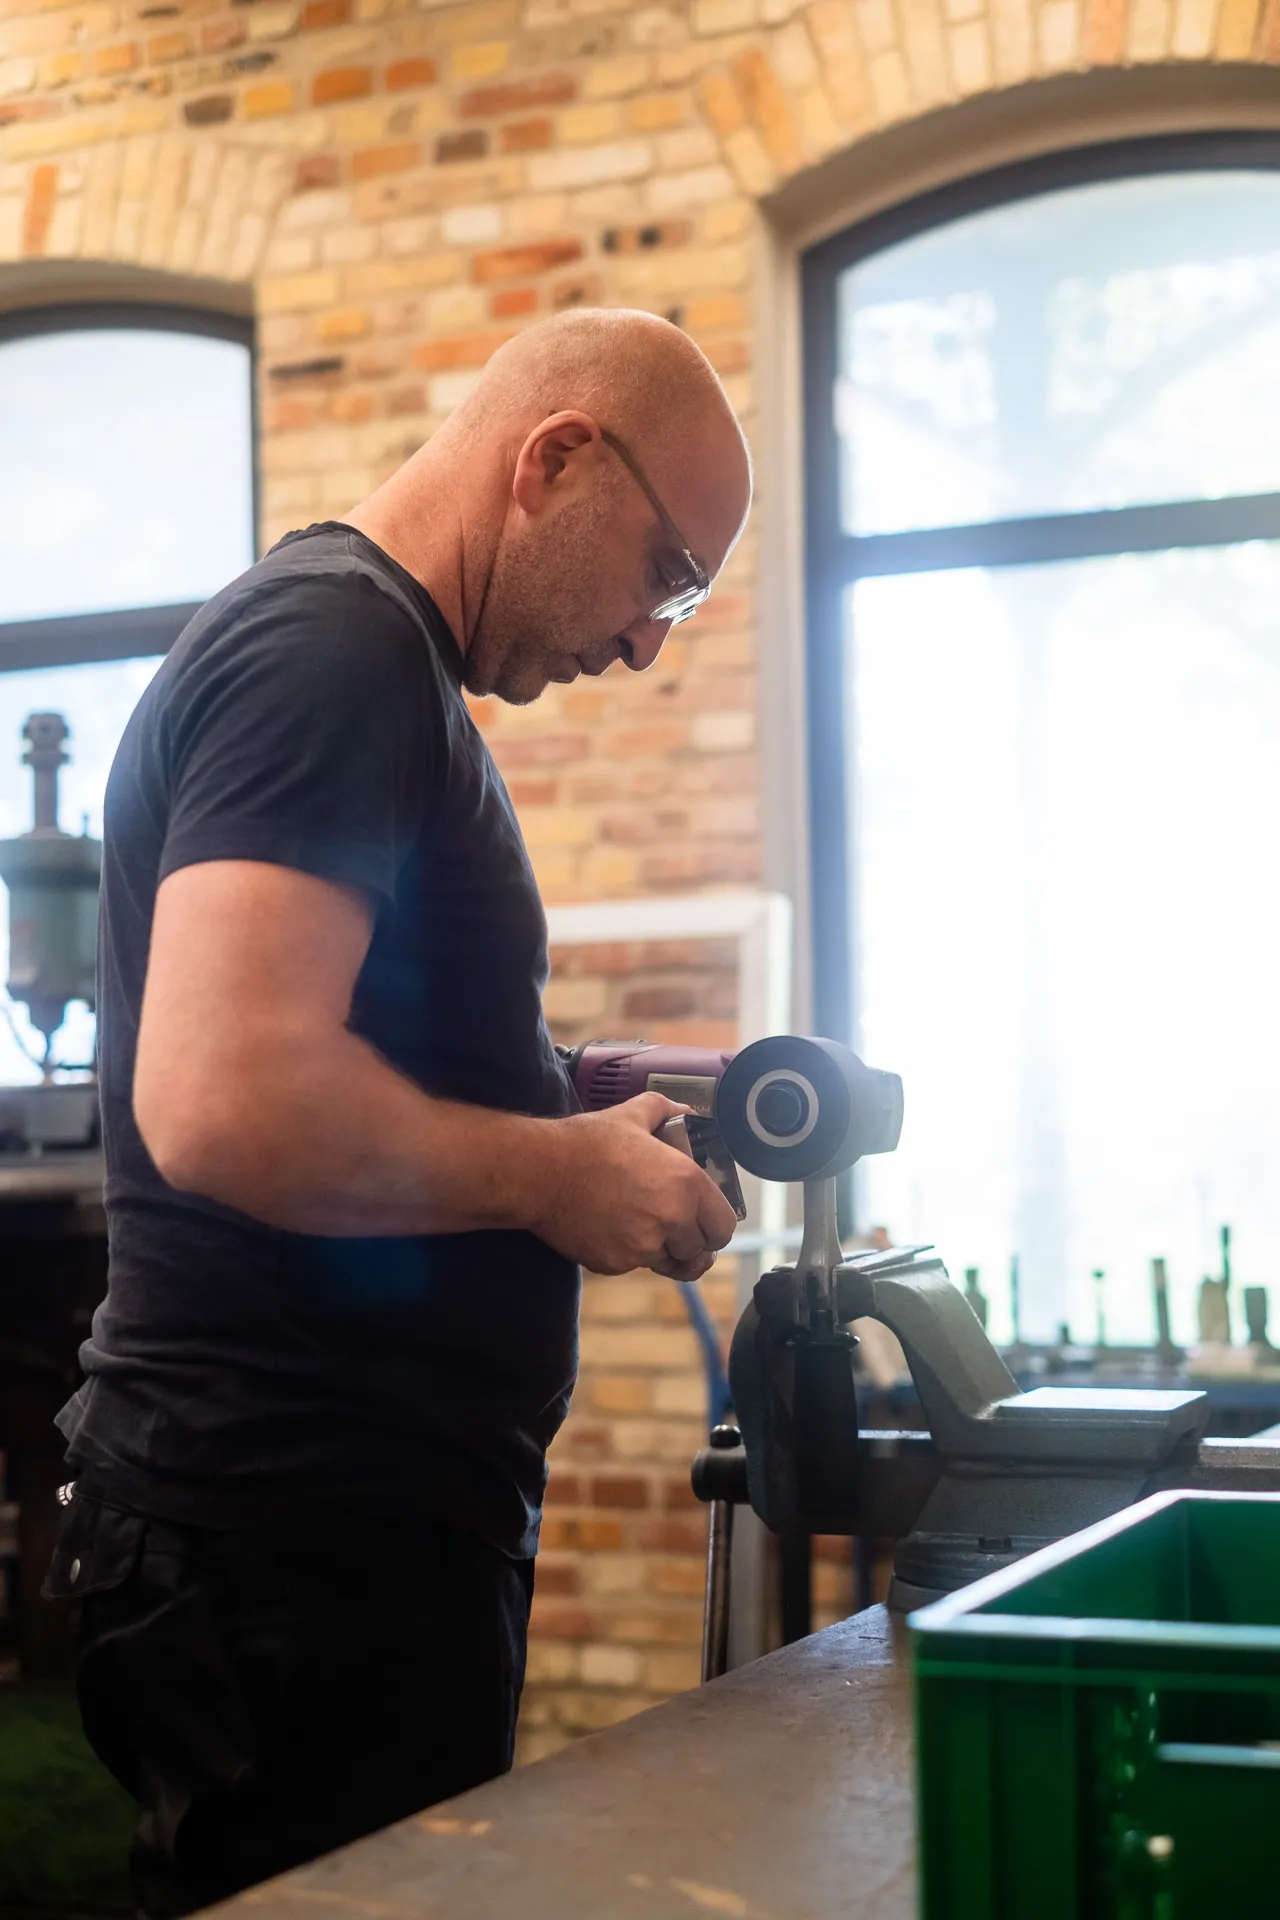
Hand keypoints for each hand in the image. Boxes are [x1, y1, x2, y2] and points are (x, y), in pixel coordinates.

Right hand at [532, 1094, 739, 1280]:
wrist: (540, 1172)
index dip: (714, 1225)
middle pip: (698, 1250)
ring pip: (666, 1261)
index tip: (703, 1221)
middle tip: (668, 1222)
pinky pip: (633, 1265)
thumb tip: (686, 1111)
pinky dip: (627, 1252)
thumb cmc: (587, 1143)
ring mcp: (643, 1247)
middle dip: (686, 1239)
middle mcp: (671, 1219)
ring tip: (637, 1222)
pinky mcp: (616, 1264)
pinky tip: (611, 1226)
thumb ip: (667, 1110)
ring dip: (658, 1248)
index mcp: (687, 1184)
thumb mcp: (633, 1114)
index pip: (724, 1227)